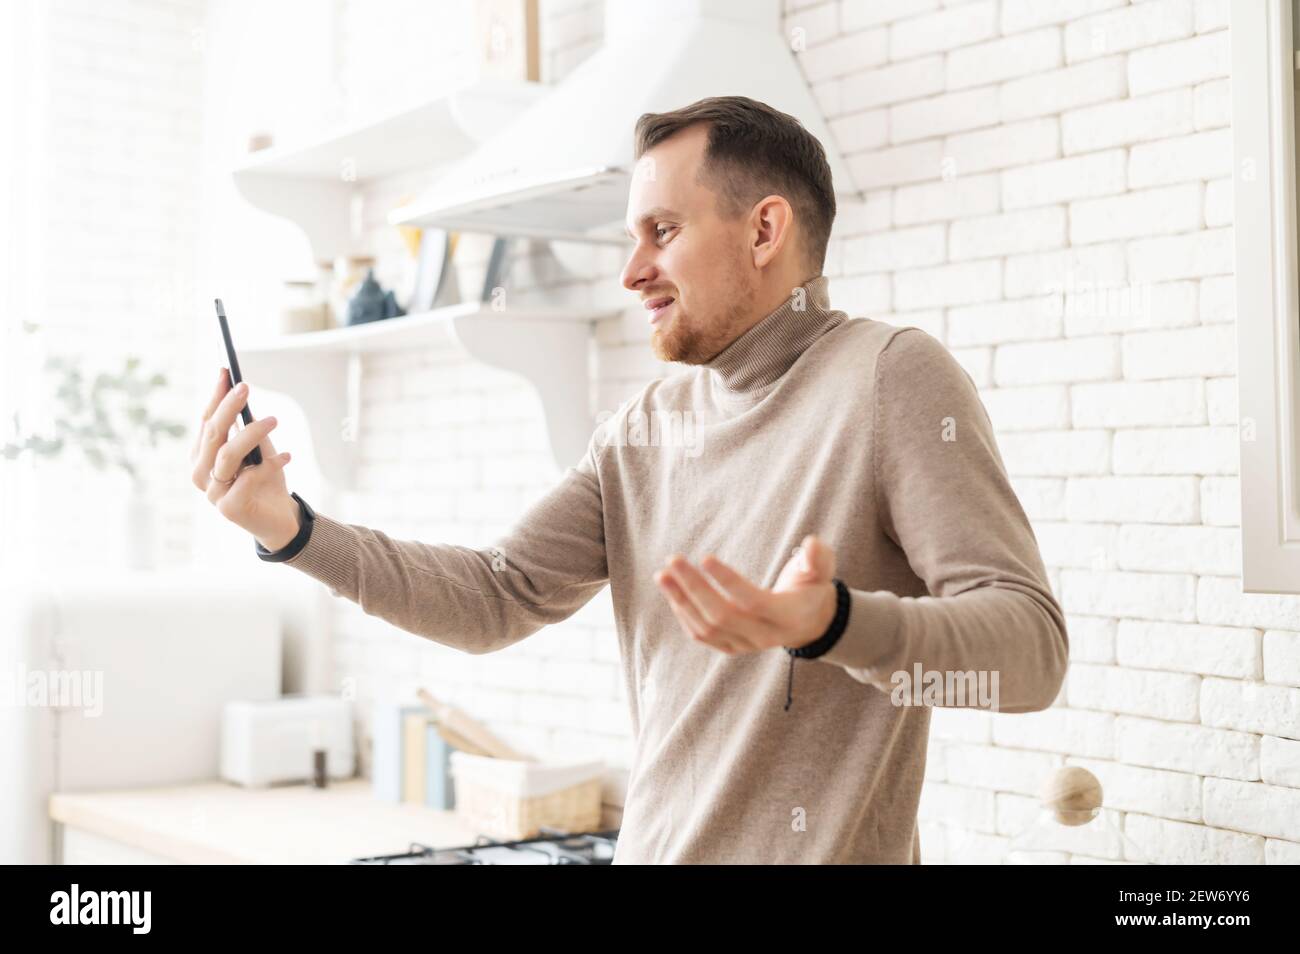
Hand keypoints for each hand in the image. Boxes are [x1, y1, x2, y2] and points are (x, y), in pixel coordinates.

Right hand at [189, 367, 298, 550]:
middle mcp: (201, 473)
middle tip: (245, 387)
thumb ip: (247, 426)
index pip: (205, 421)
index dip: (215, 396)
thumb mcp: (258, 448)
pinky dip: (270, 465)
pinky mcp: (228, 509)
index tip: (225, 372)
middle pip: (212, 434)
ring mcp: (212, 492)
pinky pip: (248, 479)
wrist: (279, 519)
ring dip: (251, 433)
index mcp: (202, 455)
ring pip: (227, 455)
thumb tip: (242, 391)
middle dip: (228, 407)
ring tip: (274, 420)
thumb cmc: (266, 479)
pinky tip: (287, 456)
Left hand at [654, 534, 838, 654]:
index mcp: (788, 616)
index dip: (728, 581)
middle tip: (673, 559)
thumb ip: (819, 557)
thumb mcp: (823, 569)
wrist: (808, 621)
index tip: (705, 557)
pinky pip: (702, 636)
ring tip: (663, 574)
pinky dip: (684, 614)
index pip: (753, 601)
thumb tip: (810, 544)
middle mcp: (765, 635)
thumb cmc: (811, 586)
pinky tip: (672, 592)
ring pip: (707, 628)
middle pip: (723, 615)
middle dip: (694, 587)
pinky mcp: (732, 647)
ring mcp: (746, 645)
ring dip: (681, 601)